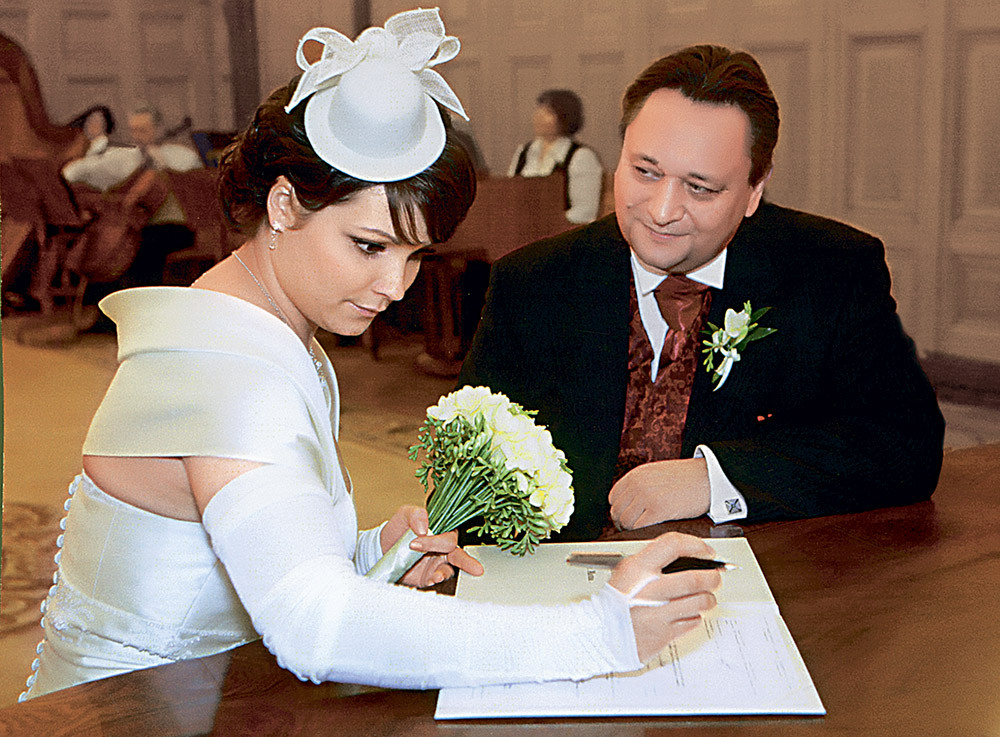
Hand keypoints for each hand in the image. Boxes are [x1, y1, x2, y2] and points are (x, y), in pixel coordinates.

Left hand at [380, 505, 483, 587]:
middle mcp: (442, 550)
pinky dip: (433, 581)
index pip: (448, 537)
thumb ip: (416, 515)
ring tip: (437, 577)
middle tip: (475, 568)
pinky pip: (434, 581)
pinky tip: (430, 580)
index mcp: (442, 533)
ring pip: (449, 570)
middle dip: (467, 562)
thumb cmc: (398, 529)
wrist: (383, 548)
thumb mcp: (405, 515)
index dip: (435, 541)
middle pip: (459, 556)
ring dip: (445, 573)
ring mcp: (436, 565)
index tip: (414, 543)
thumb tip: (424, 528)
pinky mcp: (427, 577)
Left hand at [609, 458, 710, 528]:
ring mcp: (647, 496)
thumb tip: (630, 502)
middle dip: (623, 523)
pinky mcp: (658, 509)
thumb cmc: (687, 477)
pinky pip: (639, 527)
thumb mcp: (657, 473)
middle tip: (631, 529)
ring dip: (632, 530)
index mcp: (637, 475)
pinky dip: (641, 533)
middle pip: (618, 511)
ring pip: (627, 521)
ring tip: (642, 532)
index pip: (614, 497)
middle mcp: (638, 484)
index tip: (625, 517)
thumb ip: (641, 485)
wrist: (708, 477)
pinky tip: (650, 533)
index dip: (618, 510)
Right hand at [609, 532, 721, 661]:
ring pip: (700, 601)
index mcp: (638, 569)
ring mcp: (658, 612)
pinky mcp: (664, 633)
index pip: (673, 545)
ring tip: (705, 597)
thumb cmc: (615, 602)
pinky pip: (692, 622)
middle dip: (712, 577)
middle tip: (714, 577)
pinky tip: (688, 613)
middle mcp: (649, 589)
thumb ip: (653, 562)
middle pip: (695, 577)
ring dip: (708, 598)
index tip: (706, 551)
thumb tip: (685, 555)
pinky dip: (695, 616)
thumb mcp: (627, 572)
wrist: (601, 633)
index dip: (695, 545)